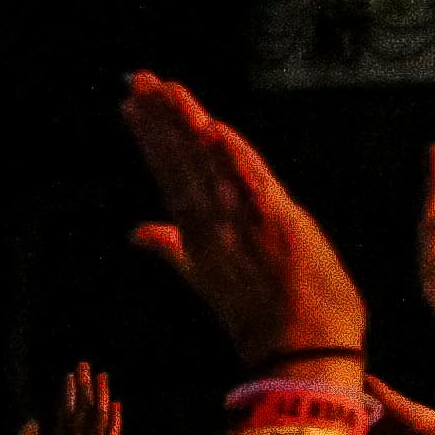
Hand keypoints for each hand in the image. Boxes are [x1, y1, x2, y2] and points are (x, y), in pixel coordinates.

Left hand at [0, 364, 121, 434]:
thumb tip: (33, 419)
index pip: (66, 416)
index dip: (68, 396)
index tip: (68, 376)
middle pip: (83, 414)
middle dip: (85, 389)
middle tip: (85, 365)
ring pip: (97, 421)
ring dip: (99, 398)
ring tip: (99, 376)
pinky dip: (114, 423)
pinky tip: (114, 404)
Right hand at [120, 77, 364, 361]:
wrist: (302, 353)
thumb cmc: (263, 318)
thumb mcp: (208, 281)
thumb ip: (172, 249)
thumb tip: (135, 231)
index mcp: (199, 234)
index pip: (170, 174)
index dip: (152, 137)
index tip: (132, 104)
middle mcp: (214, 225)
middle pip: (182, 163)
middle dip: (160, 120)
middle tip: (138, 81)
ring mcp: (244, 225)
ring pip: (210, 166)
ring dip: (188, 126)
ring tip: (165, 89)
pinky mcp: (279, 225)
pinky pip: (252, 185)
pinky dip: (233, 158)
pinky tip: (214, 130)